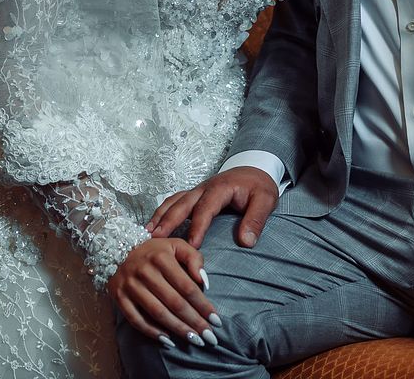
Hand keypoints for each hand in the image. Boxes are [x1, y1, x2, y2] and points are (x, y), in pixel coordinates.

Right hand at [107, 238, 219, 348]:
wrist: (117, 250)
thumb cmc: (154, 252)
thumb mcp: (176, 246)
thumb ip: (193, 258)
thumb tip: (203, 281)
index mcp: (162, 257)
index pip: (187, 287)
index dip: (203, 305)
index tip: (216, 320)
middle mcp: (145, 271)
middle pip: (174, 302)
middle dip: (194, 322)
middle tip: (209, 337)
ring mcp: (130, 285)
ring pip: (158, 313)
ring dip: (177, 329)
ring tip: (194, 340)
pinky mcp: (119, 297)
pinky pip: (136, 319)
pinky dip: (152, 332)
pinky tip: (168, 340)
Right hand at [147, 166, 277, 248]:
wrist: (255, 169)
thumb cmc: (259, 185)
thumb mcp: (265, 200)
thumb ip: (256, 220)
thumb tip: (246, 242)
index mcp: (220, 188)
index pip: (205, 209)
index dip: (197, 227)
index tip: (191, 245)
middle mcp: (203, 188)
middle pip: (182, 204)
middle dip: (168, 221)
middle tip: (156, 239)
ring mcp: (197, 190)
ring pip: (174, 201)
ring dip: (161, 216)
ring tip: (148, 233)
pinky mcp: (194, 195)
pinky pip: (175, 202)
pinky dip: (163, 212)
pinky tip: (155, 225)